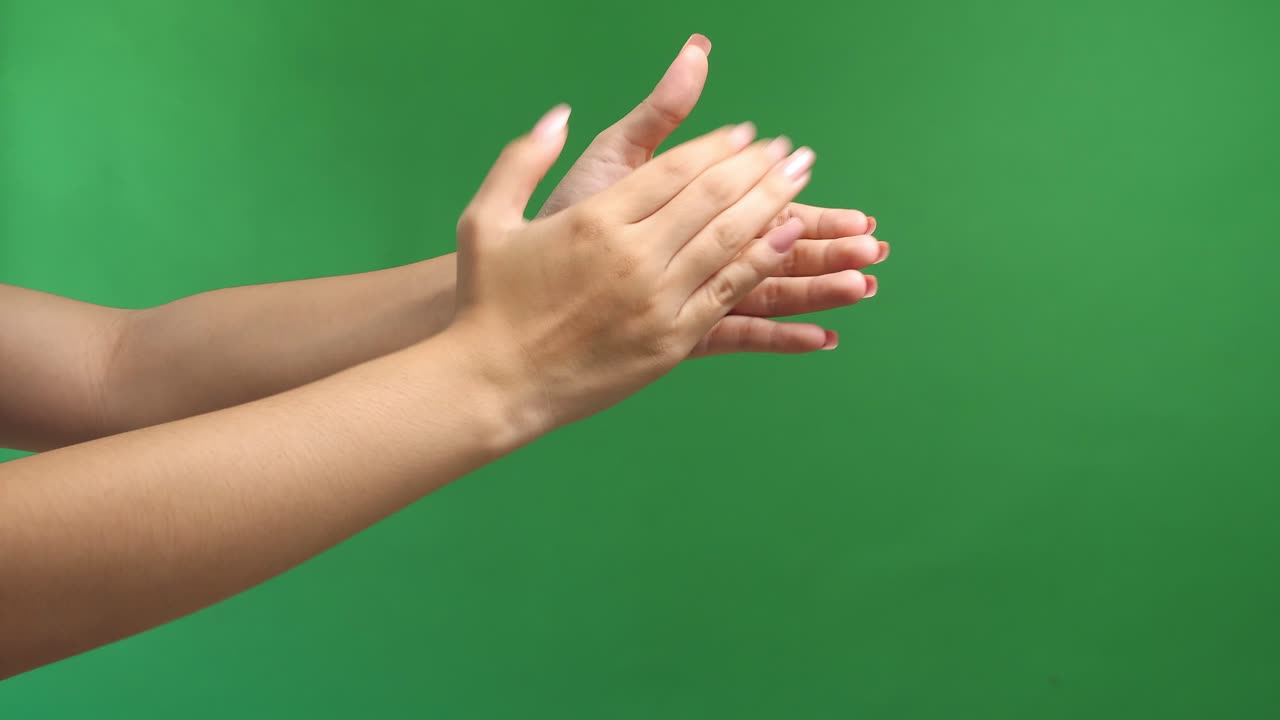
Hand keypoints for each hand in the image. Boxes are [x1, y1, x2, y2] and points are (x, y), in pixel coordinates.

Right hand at [453, 107, 814, 431]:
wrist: (494, 382)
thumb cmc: (487, 301)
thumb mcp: (487, 218)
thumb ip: (522, 159)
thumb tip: (558, 115)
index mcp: (595, 220)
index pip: (673, 169)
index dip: (717, 146)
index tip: (747, 132)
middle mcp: (633, 255)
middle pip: (712, 197)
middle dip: (758, 167)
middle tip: (790, 150)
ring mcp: (656, 300)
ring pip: (730, 240)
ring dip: (774, 205)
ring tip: (803, 180)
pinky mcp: (670, 341)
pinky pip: (730, 294)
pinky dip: (764, 263)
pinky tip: (790, 239)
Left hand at [537, 34, 887, 355]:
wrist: (524, 274)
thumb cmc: (568, 211)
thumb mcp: (618, 156)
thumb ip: (662, 113)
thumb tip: (697, 51)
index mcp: (693, 213)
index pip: (763, 207)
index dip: (807, 206)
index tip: (857, 211)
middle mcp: (699, 255)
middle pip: (776, 251)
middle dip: (826, 248)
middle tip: (873, 247)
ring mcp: (691, 294)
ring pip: (766, 291)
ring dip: (816, 289)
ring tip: (861, 287)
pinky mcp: (680, 330)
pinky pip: (737, 335)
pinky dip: (779, 337)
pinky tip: (820, 339)